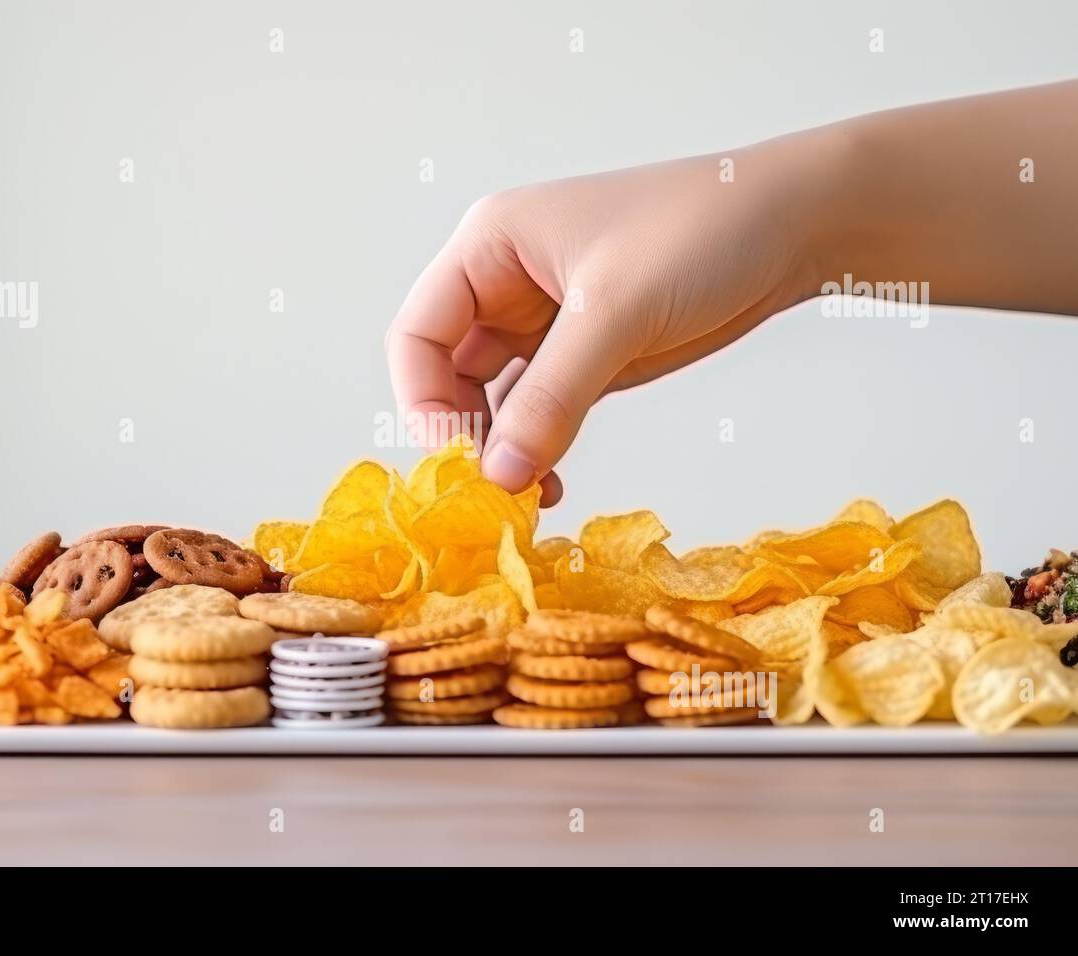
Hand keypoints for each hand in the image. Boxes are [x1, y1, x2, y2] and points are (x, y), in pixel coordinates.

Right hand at [385, 136, 828, 505]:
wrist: (796, 224)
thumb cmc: (702, 232)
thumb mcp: (616, 311)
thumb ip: (552, 397)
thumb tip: (497, 477)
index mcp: (491, 245)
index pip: (418, 333)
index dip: (423, 399)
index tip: (456, 460)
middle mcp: (506, 283)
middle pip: (448, 374)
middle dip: (464, 434)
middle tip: (492, 494)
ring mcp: (546, 322)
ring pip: (494, 402)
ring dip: (503, 452)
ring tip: (527, 499)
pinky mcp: (587, 355)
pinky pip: (540, 413)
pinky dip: (538, 451)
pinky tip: (552, 484)